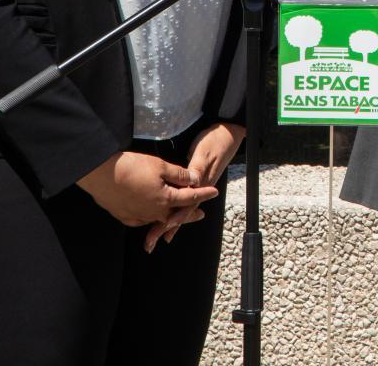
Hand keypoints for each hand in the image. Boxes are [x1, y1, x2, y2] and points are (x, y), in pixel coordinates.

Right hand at [76, 151, 217, 228]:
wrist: (100, 174)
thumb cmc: (132, 167)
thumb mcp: (160, 166)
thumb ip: (179, 175)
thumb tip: (195, 179)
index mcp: (165, 199)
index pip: (190, 197)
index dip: (203, 194)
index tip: (214, 192)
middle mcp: (153, 212)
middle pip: (176, 214)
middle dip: (189, 213)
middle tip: (201, 215)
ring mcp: (138, 217)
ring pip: (159, 219)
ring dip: (170, 217)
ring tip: (177, 217)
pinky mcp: (124, 217)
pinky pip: (142, 220)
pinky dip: (151, 218)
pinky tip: (152, 215)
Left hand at [145, 122, 245, 251]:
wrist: (227, 134)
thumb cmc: (214, 141)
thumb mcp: (203, 154)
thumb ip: (196, 169)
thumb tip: (191, 183)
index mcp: (200, 183)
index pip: (185, 206)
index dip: (173, 219)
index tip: (161, 230)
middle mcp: (198, 188)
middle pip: (180, 213)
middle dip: (165, 228)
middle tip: (151, 242)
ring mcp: (196, 186)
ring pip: (180, 209)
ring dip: (166, 224)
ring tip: (154, 237)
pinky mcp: (194, 181)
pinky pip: (180, 200)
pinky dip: (171, 212)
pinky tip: (164, 218)